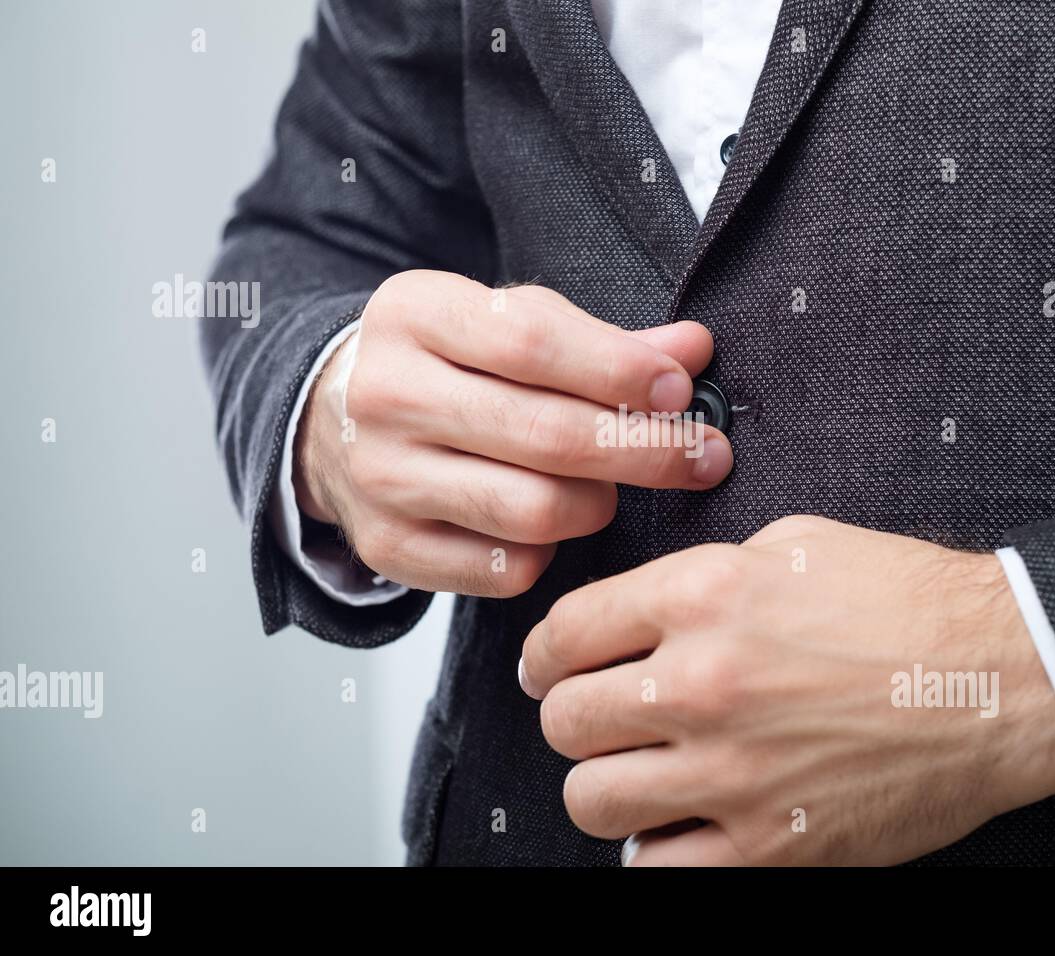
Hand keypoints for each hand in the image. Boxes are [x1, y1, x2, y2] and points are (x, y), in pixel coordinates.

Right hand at [294, 271, 731, 595]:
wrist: (331, 420)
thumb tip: (693, 348)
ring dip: (598, 504)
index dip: (619, 369)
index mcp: (415, 314)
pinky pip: (505, 567)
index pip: (532, 339)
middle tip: (703, 456)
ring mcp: (381, 477)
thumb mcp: (505, 324)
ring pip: (532, 510)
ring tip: (611, 488)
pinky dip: (549, 552)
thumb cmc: (446, 365)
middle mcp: (387, 394)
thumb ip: (601, 340)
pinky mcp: (389, 545)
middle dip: (644, 449)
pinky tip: (556, 524)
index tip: (679, 390)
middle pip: (544, 434)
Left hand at [520, 515, 1054, 864]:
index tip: (549, 669)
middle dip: (571, 717)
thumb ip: (704, 576)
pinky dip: (657, 850)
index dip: (544, 655)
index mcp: (704, 596)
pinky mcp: (772, 845)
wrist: (1007, 678)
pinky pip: (657, 870)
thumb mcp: (795, 544)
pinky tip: (682, 823)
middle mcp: (704, 682)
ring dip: (606, 786)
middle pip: (565, 720)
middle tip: (597, 719)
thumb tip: (646, 611)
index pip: (565, 632)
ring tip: (638, 773)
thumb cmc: (912, 604)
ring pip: (592, 799)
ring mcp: (733, 771)